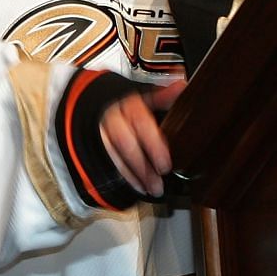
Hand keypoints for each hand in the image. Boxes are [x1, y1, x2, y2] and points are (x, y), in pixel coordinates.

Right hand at [98, 78, 185, 198]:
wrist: (100, 106)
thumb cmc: (128, 106)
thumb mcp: (148, 97)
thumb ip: (164, 96)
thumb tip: (182, 87)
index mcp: (129, 104)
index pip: (140, 122)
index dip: (153, 146)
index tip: (165, 165)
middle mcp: (112, 117)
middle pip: (125, 143)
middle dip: (142, 166)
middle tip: (158, 183)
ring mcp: (100, 132)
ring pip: (113, 154)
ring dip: (132, 175)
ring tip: (150, 189)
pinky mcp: (95, 145)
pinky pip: (105, 161)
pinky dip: (121, 176)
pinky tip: (135, 185)